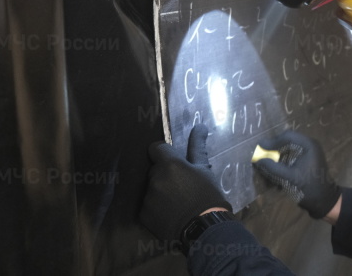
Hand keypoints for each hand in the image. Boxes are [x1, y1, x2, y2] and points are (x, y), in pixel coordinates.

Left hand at [140, 125, 231, 241]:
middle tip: (181, 185)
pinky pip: (148, 205)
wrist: (205, 226)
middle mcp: (154, 178)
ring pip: (151, 187)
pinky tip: (170, 212)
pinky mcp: (143, 214)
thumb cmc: (208, 194)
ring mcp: (147, 197)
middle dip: (165, 174)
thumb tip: (199, 125)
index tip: (174, 162)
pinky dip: (156, 207)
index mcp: (170, 164)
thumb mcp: (205, 168)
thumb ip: (197, 146)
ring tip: (177, 201)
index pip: (156, 148)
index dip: (164, 153)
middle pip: (155, 169)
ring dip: (160, 190)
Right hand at [253, 130, 340, 218]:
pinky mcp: (308, 159)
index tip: (261, 147)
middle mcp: (310, 145)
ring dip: (278, 151)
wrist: (324, 199)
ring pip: (290, 146)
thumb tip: (258, 160)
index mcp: (308, 145)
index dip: (273, 141)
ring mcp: (310, 151)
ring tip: (267, 156)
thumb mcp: (290, 177)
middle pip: (289, 139)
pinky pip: (294, 153)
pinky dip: (284, 156)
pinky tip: (276, 162)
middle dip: (275, 145)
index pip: (288, 136)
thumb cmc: (309, 187)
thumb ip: (274, 167)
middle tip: (262, 151)